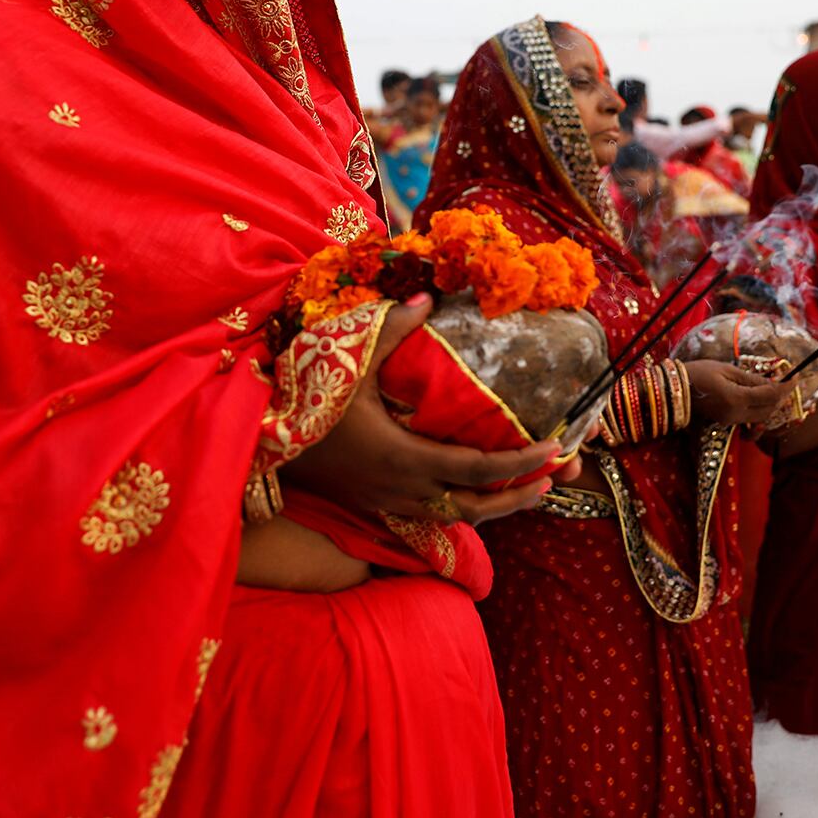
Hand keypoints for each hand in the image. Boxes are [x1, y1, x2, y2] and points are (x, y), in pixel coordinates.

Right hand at [283, 295, 566, 523]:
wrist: (258, 447)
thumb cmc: (305, 403)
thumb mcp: (349, 363)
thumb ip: (393, 330)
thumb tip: (429, 298)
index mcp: (406, 458)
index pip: (480, 468)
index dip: (523, 462)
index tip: (556, 448)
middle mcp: (405, 490)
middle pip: (479, 506)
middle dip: (523, 494)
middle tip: (558, 475)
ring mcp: (390, 505)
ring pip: (457, 518)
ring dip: (497, 506)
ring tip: (528, 488)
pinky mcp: (377, 508)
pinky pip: (433, 518)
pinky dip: (463, 509)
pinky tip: (474, 493)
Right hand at [683, 359, 790, 429]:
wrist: (674, 389)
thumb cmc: (698, 372)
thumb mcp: (727, 369)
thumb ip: (752, 379)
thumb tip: (775, 382)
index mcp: (737, 398)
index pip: (771, 395)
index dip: (786, 386)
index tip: (794, 376)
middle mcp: (736, 414)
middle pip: (769, 410)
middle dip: (781, 397)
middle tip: (785, 382)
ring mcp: (730, 421)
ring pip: (761, 418)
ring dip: (771, 406)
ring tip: (773, 390)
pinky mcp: (726, 423)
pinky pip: (749, 422)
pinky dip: (758, 413)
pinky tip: (758, 403)